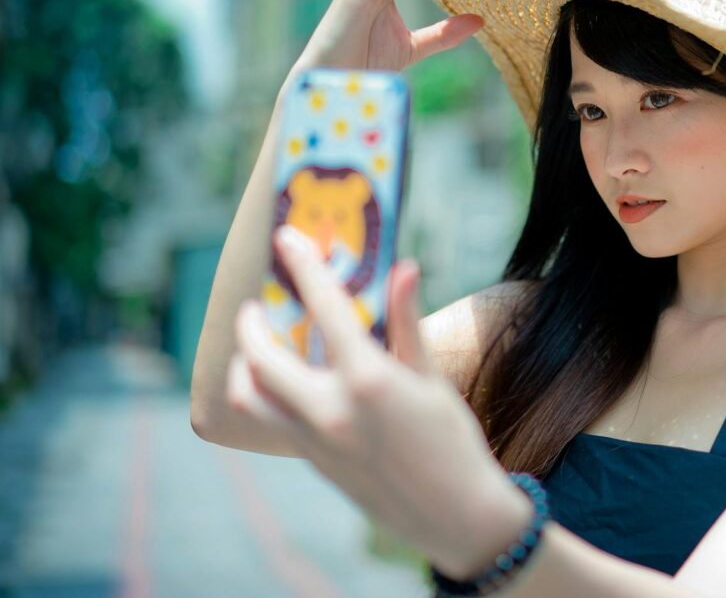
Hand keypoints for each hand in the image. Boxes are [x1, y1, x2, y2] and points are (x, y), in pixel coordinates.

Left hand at [226, 225, 528, 575]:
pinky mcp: (312, 460)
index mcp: (367, 379)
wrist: (454, 514)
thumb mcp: (433, 377)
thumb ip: (407, 323)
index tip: (288, 236)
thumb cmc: (453, 442)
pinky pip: (269, 418)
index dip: (304, 265)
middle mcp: (330, 409)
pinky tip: (288, 379)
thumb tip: (405, 269)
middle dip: (251, 322)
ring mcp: (314, 439)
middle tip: (259, 304)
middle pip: (259, 355)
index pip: (325, 307)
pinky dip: (265, 391)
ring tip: (260, 345)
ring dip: (245, 363)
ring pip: (248, 394)